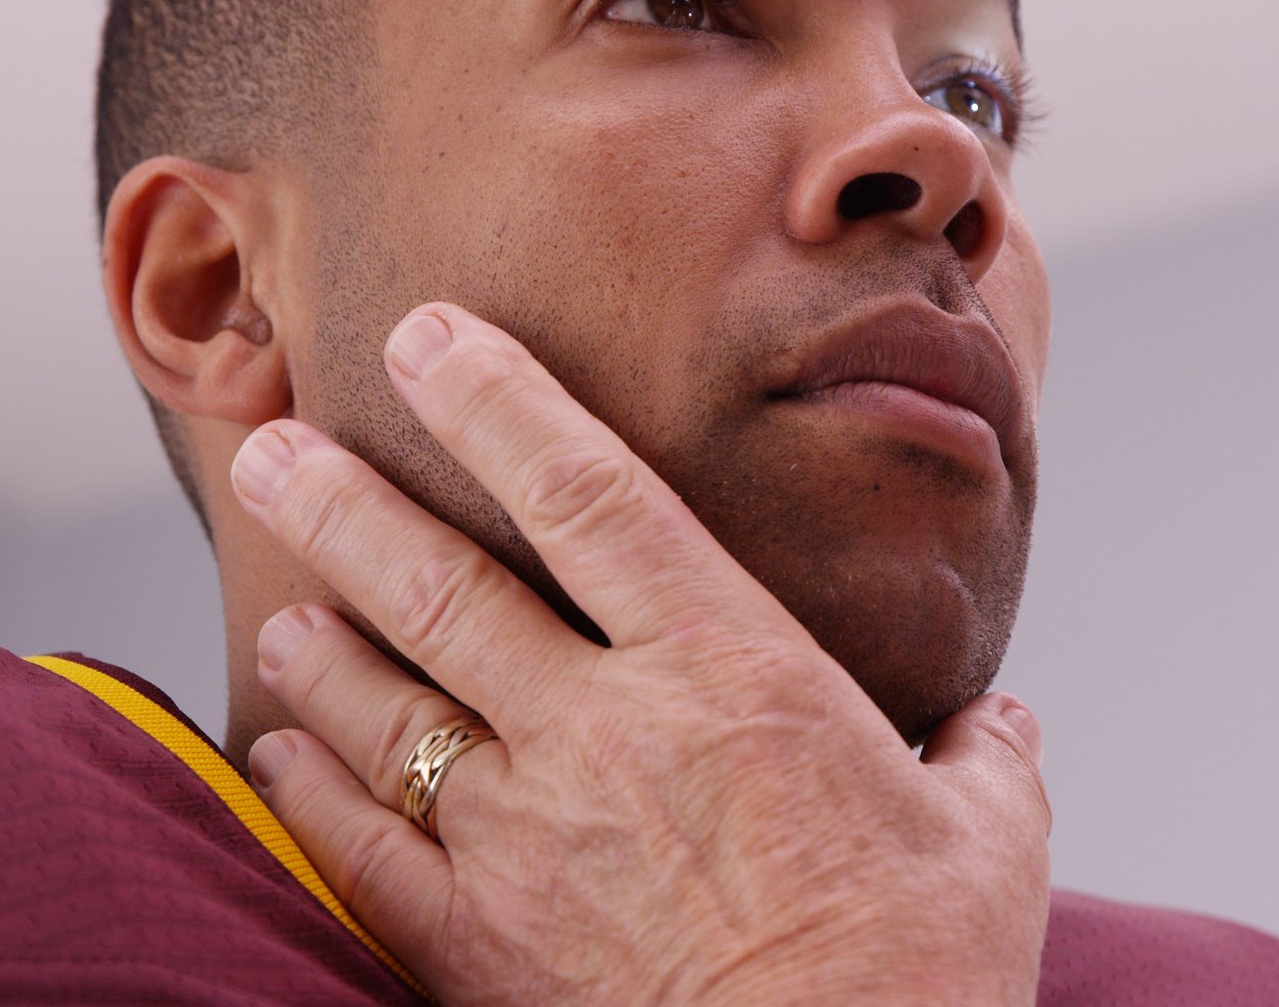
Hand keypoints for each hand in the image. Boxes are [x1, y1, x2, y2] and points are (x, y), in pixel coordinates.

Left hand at [225, 304, 1051, 1004]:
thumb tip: (1004, 728)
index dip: (501, 401)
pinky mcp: (480, 944)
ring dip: (321, 644)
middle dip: (346, 502)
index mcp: (729, 667)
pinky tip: (280, 750)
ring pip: (386, 707)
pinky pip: (365, 848)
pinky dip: (310, 791)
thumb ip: (986, 760)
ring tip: (279, 600)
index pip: (590, 492)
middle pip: (443, 584)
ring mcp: (528, 836)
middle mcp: (605, 727)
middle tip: (274, 444)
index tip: (431, 336)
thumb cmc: (922, 976)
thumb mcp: (989, 843)